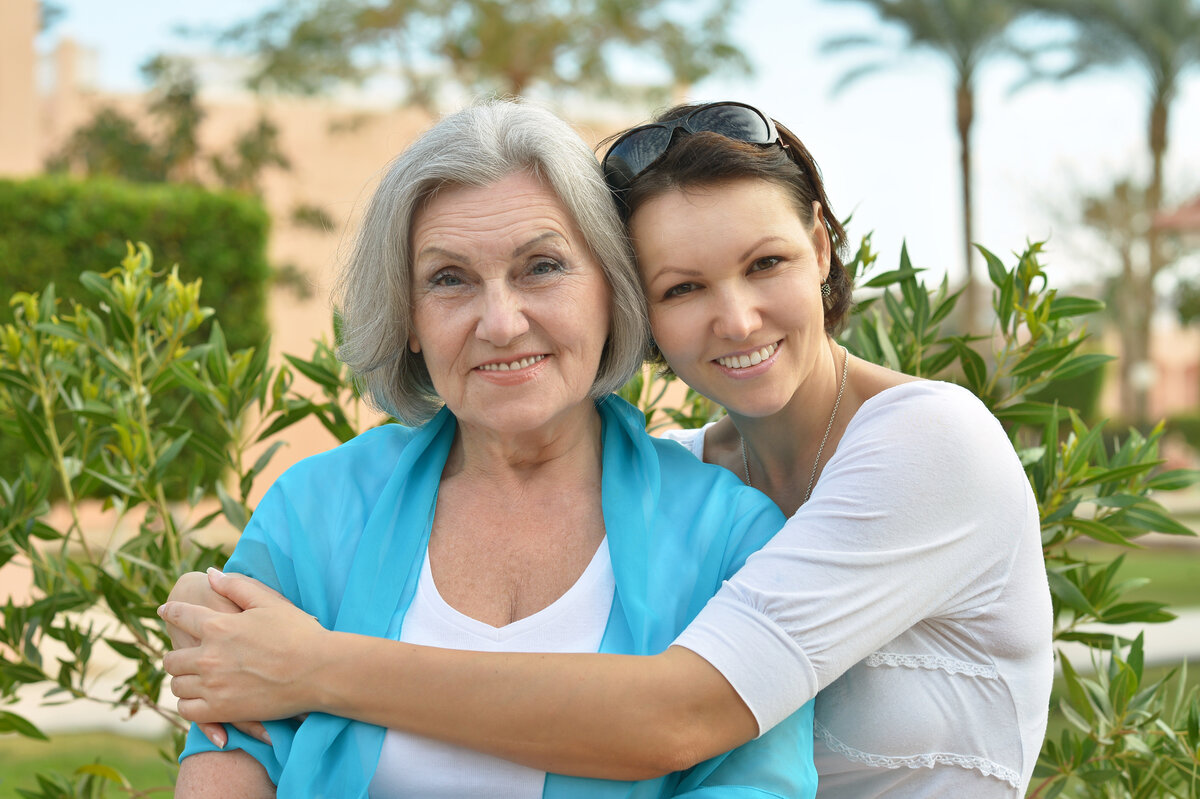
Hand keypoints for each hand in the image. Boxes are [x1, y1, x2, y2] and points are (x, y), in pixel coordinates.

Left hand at [160, 570, 325, 725]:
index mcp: (218, 626)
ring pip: (177, 685)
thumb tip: (210, 574)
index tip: (164, 611)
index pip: (181, 616)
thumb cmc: (298, 633)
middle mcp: (209, 656)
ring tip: (192, 678)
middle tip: (182, 655)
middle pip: (171, 658)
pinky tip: (199, 699)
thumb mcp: (269, 602)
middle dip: (175, 654)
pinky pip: (187, 710)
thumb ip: (236, 586)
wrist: (318, 671)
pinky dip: (189, 704)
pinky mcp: (221, 710)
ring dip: (182, 680)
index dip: (171, 612)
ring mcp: (213, 686)